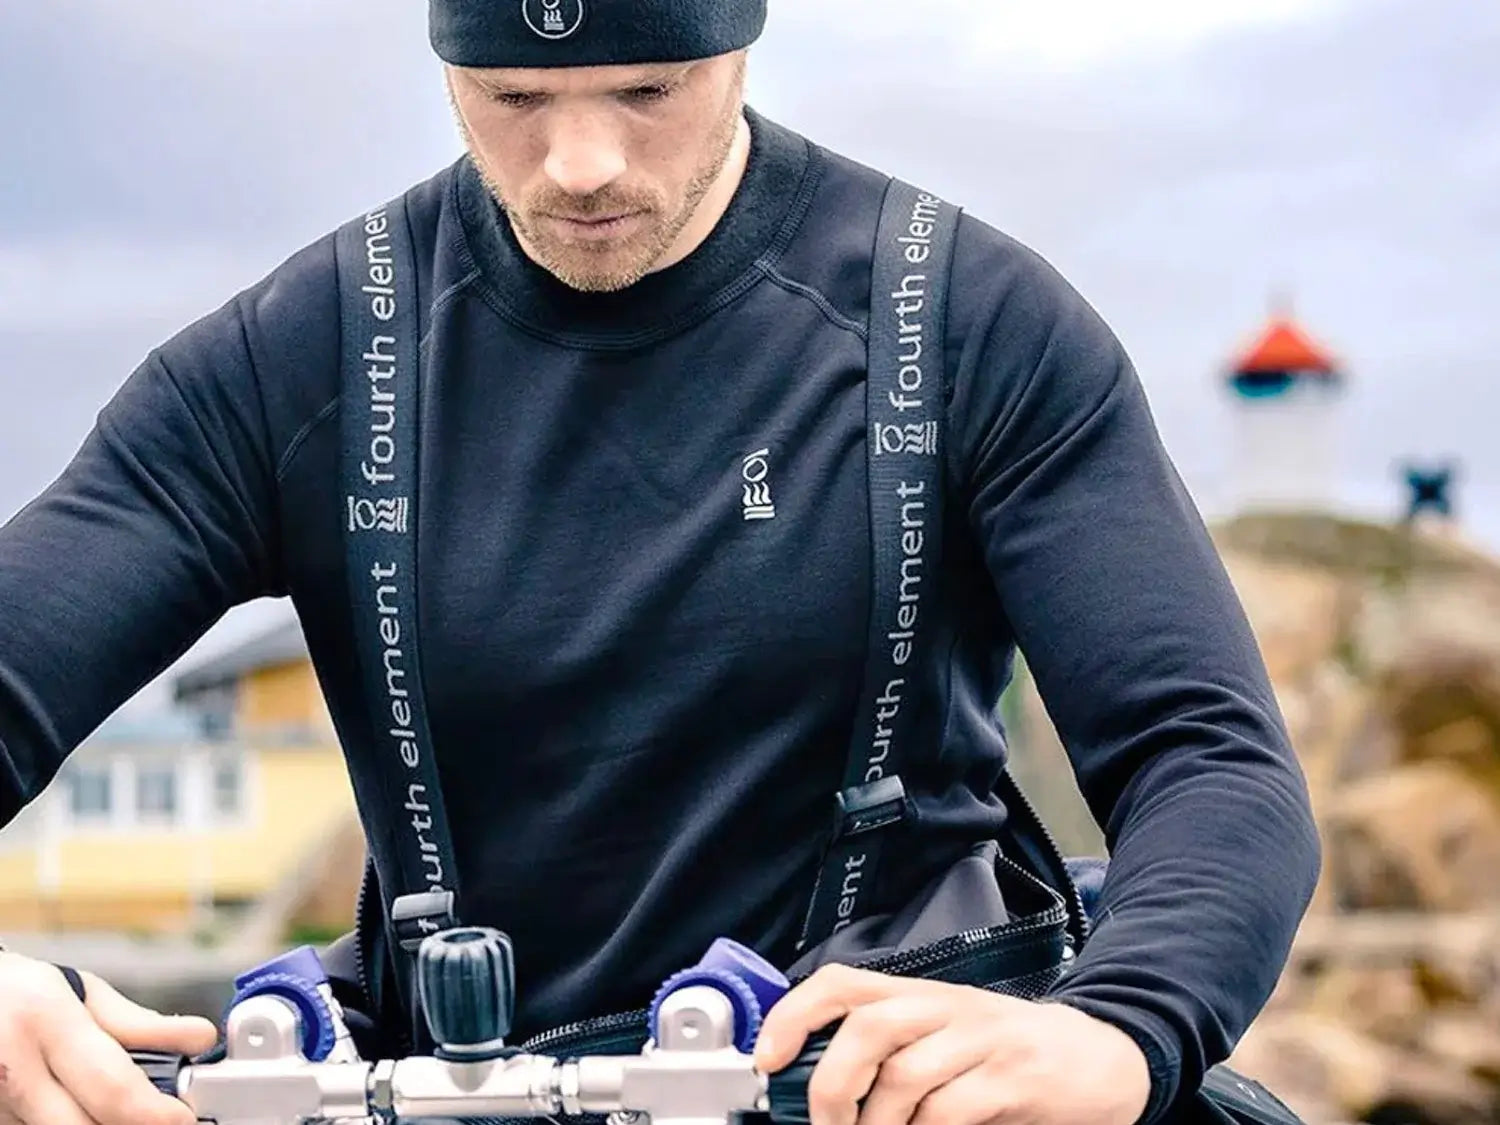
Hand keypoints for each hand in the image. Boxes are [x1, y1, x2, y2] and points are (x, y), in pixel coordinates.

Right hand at [0, 951, 217, 1124]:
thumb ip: (140, 1023)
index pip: (112, 1086)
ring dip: (93, 1123)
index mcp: (45, 1020)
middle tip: (158, 1117)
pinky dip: (67, 1122)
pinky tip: (77, 1106)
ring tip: (110, 1102)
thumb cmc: (23, 993)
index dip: (155, 1113)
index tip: (183, 1117)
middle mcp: (12, 1067)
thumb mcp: (83, 992)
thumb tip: (200, 1038)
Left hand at [754, 963, 1150, 1124]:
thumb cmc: (1010, 1054)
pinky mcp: (1016, 1079)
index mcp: (922, 995)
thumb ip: (892, 1053)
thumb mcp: (948, 1038)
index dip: (795, 1014)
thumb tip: (814, 1091)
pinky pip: (950, 1111)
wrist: (1104, 1058)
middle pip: (870, 1026)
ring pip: (907, 1076)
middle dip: (833, 1083)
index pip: (843, 983)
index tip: (767, 1058)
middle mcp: (949, 1007)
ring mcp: (985, 1040)